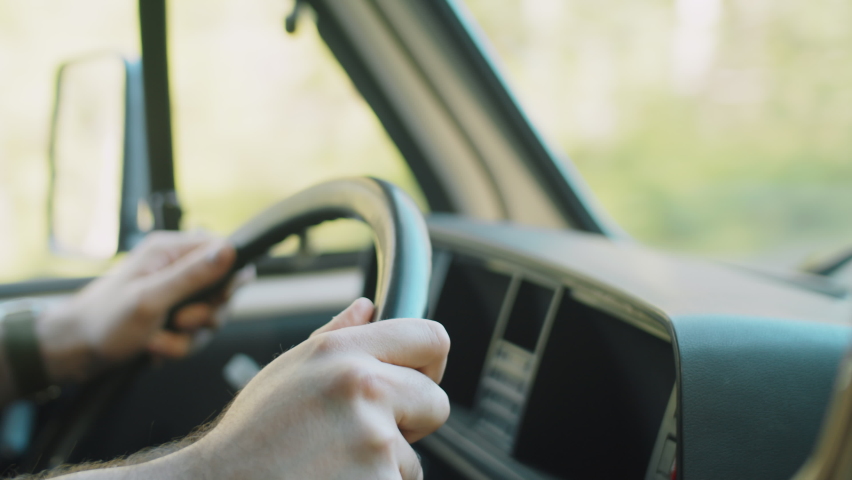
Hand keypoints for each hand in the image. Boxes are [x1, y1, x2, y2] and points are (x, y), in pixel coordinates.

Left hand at [37, 231, 239, 383]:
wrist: (72, 352)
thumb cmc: (102, 322)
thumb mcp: (151, 299)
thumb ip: (193, 275)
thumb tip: (230, 251)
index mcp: (170, 251)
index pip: (223, 252)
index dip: (228, 279)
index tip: (216, 300)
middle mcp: (175, 268)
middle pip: (222, 290)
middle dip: (205, 317)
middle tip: (179, 325)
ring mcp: (173, 294)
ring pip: (208, 317)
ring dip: (187, 338)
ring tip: (157, 344)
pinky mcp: (170, 316)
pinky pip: (193, 334)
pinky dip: (177, 346)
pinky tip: (153, 349)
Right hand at [175, 298, 450, 479]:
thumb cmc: (248, 441)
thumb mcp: (285, 374)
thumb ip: (335, 336)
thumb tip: (368, 307)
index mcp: (341, 352)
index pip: (431, 338)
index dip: (428, 364)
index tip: (417, 379)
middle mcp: (362, 387)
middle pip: (435, 402)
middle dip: (409, 424)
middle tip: (360, 439)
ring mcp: (373, 441)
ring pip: (412, 458)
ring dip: (383, 469)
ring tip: (332, 469)